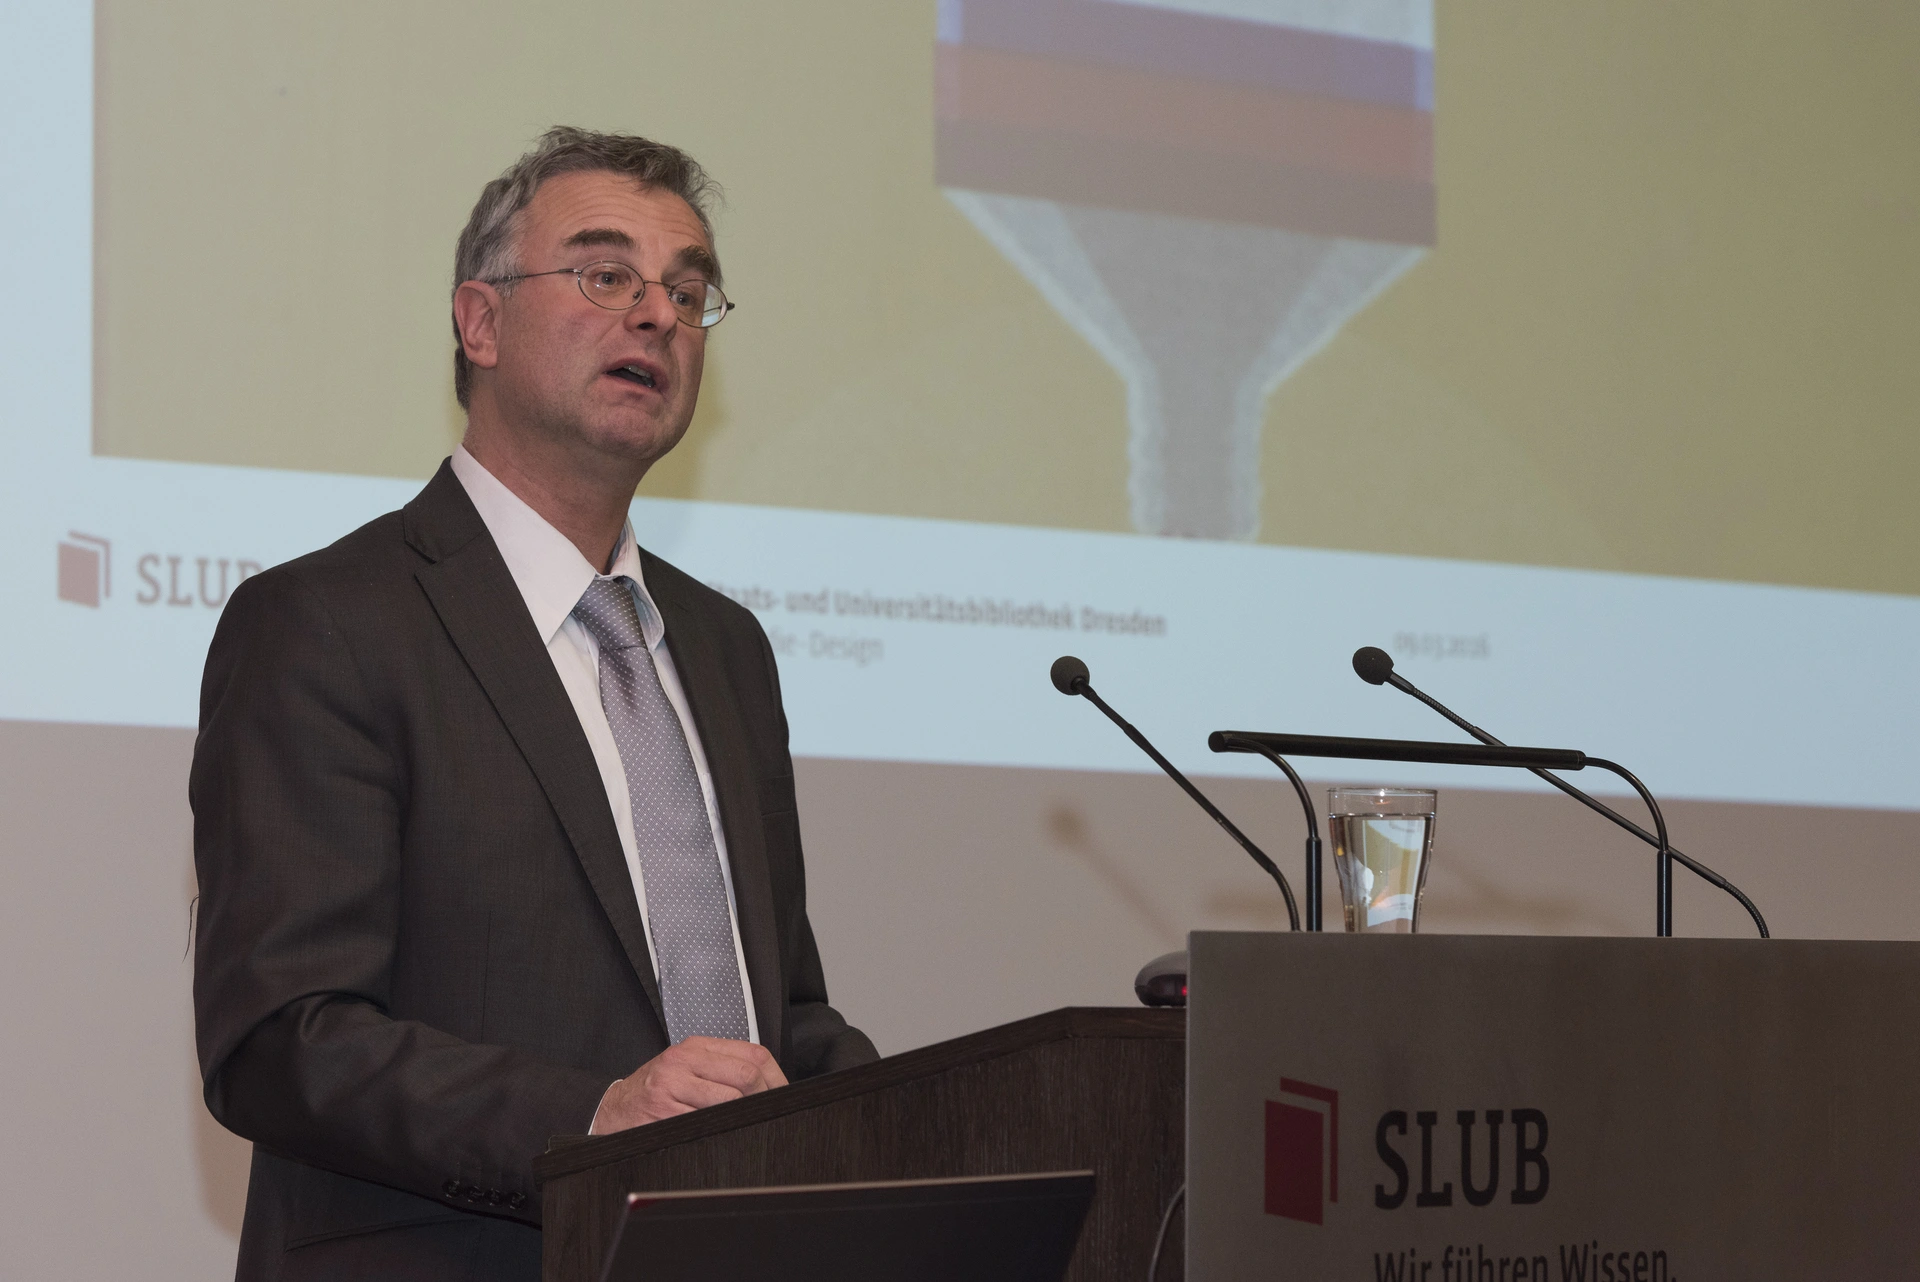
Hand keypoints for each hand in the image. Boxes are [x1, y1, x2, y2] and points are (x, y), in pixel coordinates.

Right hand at [590, 1037, 787, 1133]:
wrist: (613, 1108)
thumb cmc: (655, 1090)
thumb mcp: (686, 1068)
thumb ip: (721, 1068)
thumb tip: (768, 1086)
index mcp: (696, 1046)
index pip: (752, 1053)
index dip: (776, 1077)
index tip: (784, 1095)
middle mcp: (684, 1059)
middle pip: (745, 1074)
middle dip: (764, 1098)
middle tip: (769, 1113)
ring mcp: (672, 1084)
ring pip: (729, 1100)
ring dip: (743, 1116)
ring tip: (745, 1123)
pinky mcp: (663, 1110)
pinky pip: (705, 1121)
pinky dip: (719, 1128)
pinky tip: (720, 1131)